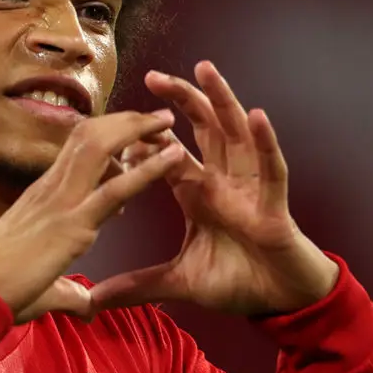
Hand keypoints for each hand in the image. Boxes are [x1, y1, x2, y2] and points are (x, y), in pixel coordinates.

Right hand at [0, 110, 182, 323]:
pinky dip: (149, 169)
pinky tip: (174, 156)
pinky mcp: (73, 224)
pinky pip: (116, 188)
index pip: (77, 151)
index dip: (107, 135)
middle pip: (90, 136)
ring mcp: (61, 202)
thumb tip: (87, 307)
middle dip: (126, 121)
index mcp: (42, 196)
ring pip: (101, 147)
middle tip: (158, 117)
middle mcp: (51, 189)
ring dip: (137, 130)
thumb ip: (68, 292)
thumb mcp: (43, 285)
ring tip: (169, 120)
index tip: (135, 133)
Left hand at [90, 61, 339, 316]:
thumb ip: (137, 286)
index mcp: (198, 192)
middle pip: (201, 129)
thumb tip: (93, 300)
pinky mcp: (273, 205)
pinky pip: (271, 167)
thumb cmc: (237, 281)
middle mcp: (223, 180)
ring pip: (235, 133)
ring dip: (221, 100)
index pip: (167, 154)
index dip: (144, 138)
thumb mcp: (179, 282)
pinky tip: (257, 116)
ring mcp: (250, 188)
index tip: (114, 122)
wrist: (279, 303)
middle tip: (152, 76)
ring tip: (204, 69)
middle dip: (179, 100)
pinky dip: (265, 142)